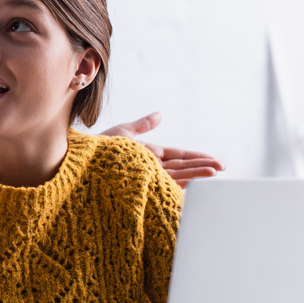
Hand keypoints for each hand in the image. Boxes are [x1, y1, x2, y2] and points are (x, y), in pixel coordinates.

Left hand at [101, 112, 224, 187]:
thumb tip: (160, 114)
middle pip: (181, 168)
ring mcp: (147, 179)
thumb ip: (143, 125)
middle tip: (222, 167)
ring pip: (177, 177)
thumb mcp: (123, 132)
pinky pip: (165, 187)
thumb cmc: (97, 149)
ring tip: (215, 173)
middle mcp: (150, 169)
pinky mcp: (142, 187)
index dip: (196, 157)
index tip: (214, 160)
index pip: (177, 156)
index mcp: (147, 155)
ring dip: (197, 175)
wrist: (81, 164)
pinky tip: (194, 185)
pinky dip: (180, 185)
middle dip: (202, 167)